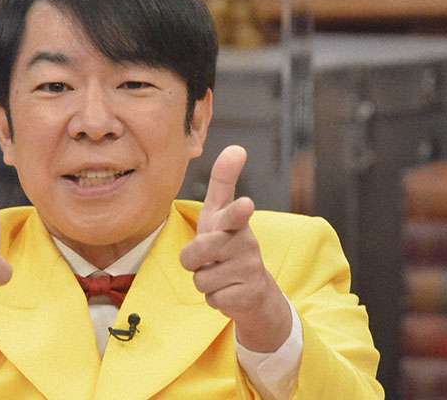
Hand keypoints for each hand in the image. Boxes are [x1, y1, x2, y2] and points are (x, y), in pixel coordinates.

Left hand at [180, 145, 291, 352]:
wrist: (253, 291)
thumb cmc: (227, 245)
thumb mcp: (220, 214)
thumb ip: (223, 182)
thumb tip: (237, 147)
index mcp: (235, 222)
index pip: (234, 213)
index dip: (237, 210)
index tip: (245, 204)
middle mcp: (246, 243)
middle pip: (198, 251)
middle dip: (193, 259)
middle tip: (206, 259)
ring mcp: (250, 269)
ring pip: (201, 279)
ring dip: (204, 281)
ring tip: (220, 275)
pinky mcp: (249, 294)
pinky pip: (212, 299)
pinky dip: (214, 299)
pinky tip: (229, 292)